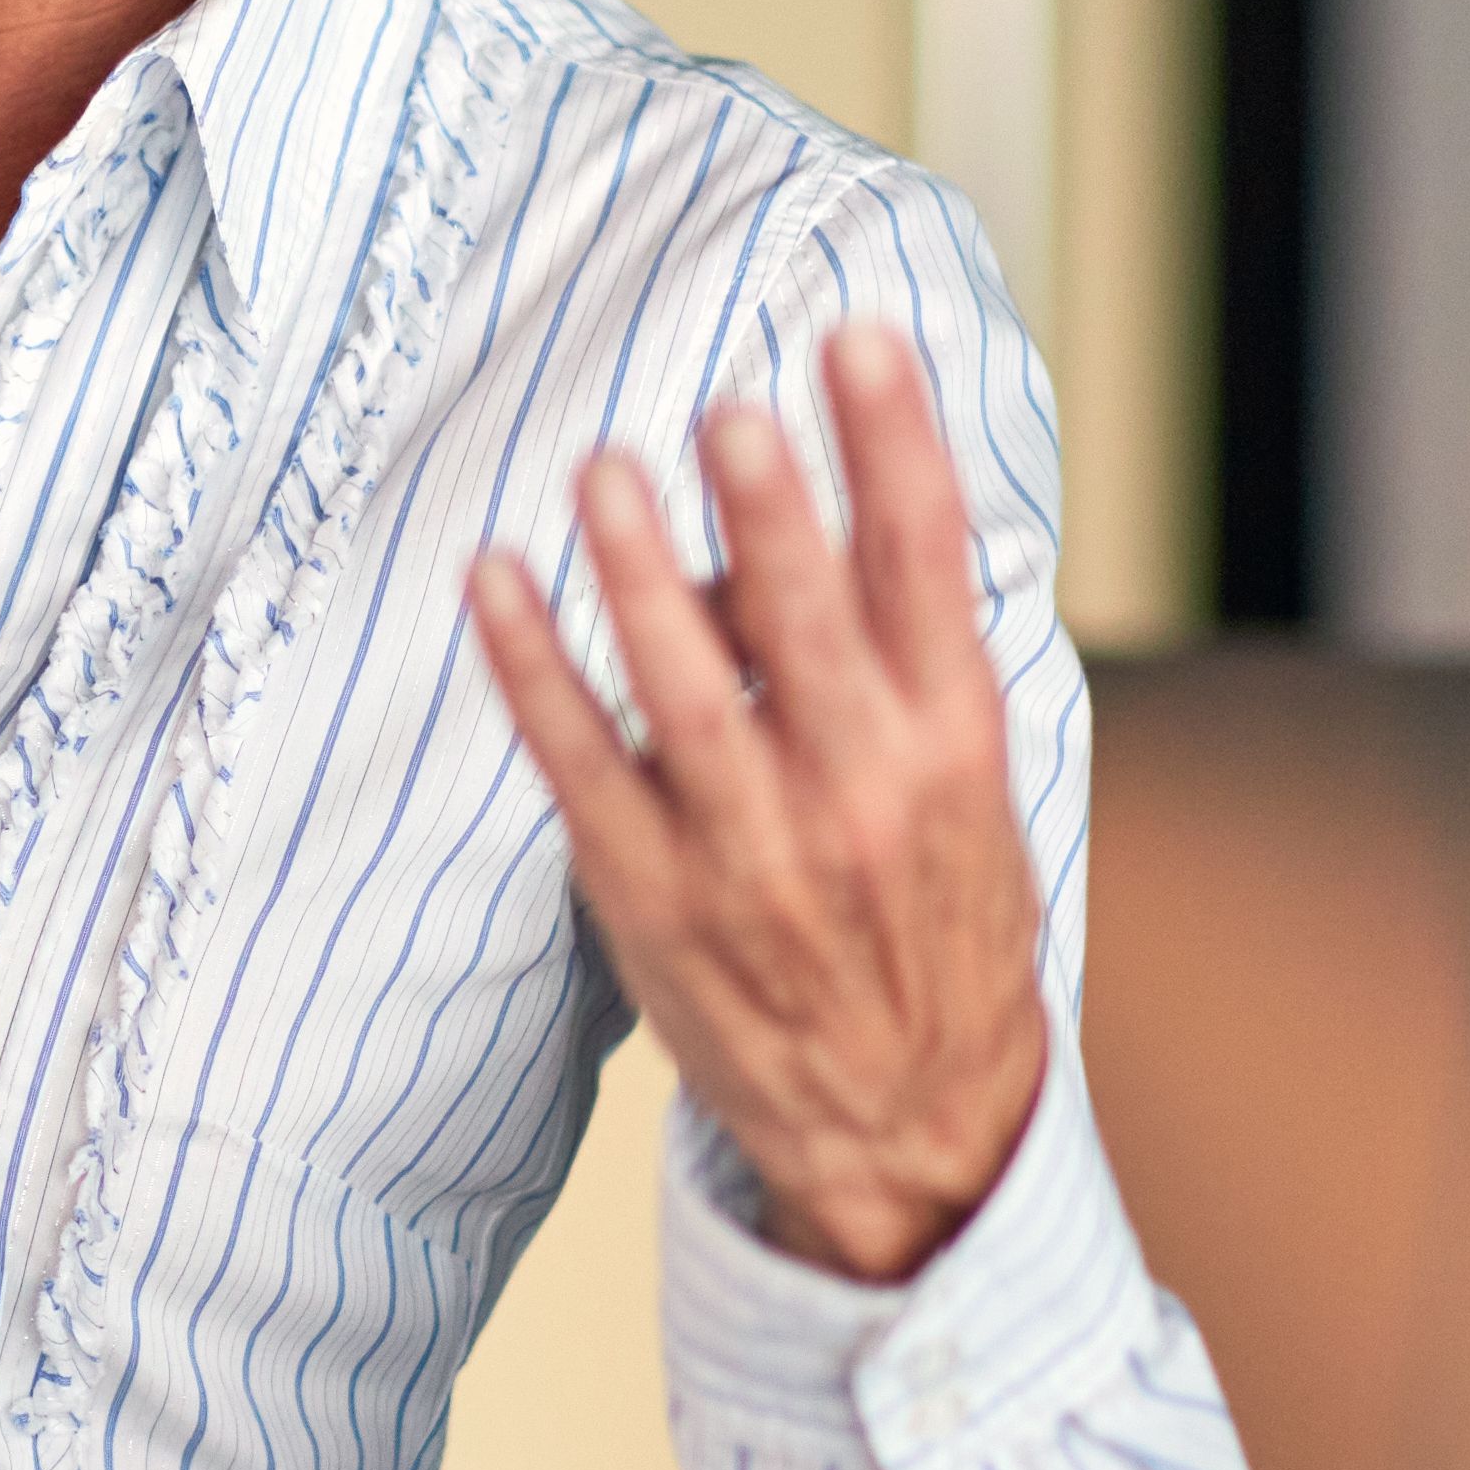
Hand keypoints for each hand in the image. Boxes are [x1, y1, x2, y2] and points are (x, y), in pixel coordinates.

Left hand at [465, 323, 1054, 1283]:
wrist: (908, 1127)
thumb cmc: (933, 933)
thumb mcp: (973, 799)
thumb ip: (909, 670)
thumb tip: (816, 521)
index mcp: (953, 751)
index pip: (928, 567)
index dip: (894, 445)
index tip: (858, 341)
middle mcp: (860, 796)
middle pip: (809, 620)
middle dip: (768, 508)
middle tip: (726, 409)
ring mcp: (752, 853)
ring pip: (686, 688)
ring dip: (637, 572)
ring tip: (605, 468)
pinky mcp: (653, 899)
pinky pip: (580, 764)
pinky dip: (533, 669)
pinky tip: (495, 582)